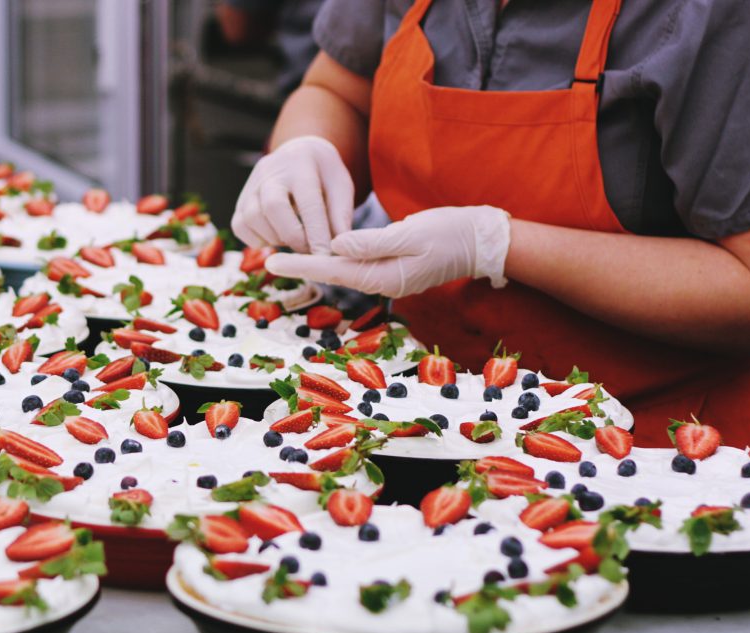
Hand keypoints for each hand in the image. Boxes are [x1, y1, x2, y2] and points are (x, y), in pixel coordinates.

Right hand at [231, 135, 354, 253]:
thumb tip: (338, 247)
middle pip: (273, 207)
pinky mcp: (240, 201)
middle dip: (292, 236)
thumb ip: (340, 215)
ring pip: (253, 219)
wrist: (298, 156)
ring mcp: (251, 185)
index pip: (308, 202)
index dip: (316, 233)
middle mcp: (271, 172)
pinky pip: (240, 227)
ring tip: (295, 240)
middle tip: (308, 250)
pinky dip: (258, 240)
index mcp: (302, 165)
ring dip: (276, 238)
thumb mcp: (340, 186)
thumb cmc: (323, 176)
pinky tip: (277, 237)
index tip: (324, 256)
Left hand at [264, 206, 511, 297]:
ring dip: (316, 265)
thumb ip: (372, 242)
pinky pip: (359, 266)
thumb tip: (336, 246)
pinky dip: (338, 260)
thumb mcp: (412, 233)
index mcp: (384, 276)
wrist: (483, 241)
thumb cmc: (451, 232)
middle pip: (334, 275)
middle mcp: (383, 283)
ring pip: (345, 272)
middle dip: (301, 267)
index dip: (301, 264)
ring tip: (287, 256)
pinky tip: (324, 253)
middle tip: (266, 259)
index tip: (271, 261)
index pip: (333, 270)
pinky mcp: (394, 270)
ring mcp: (389, 278)